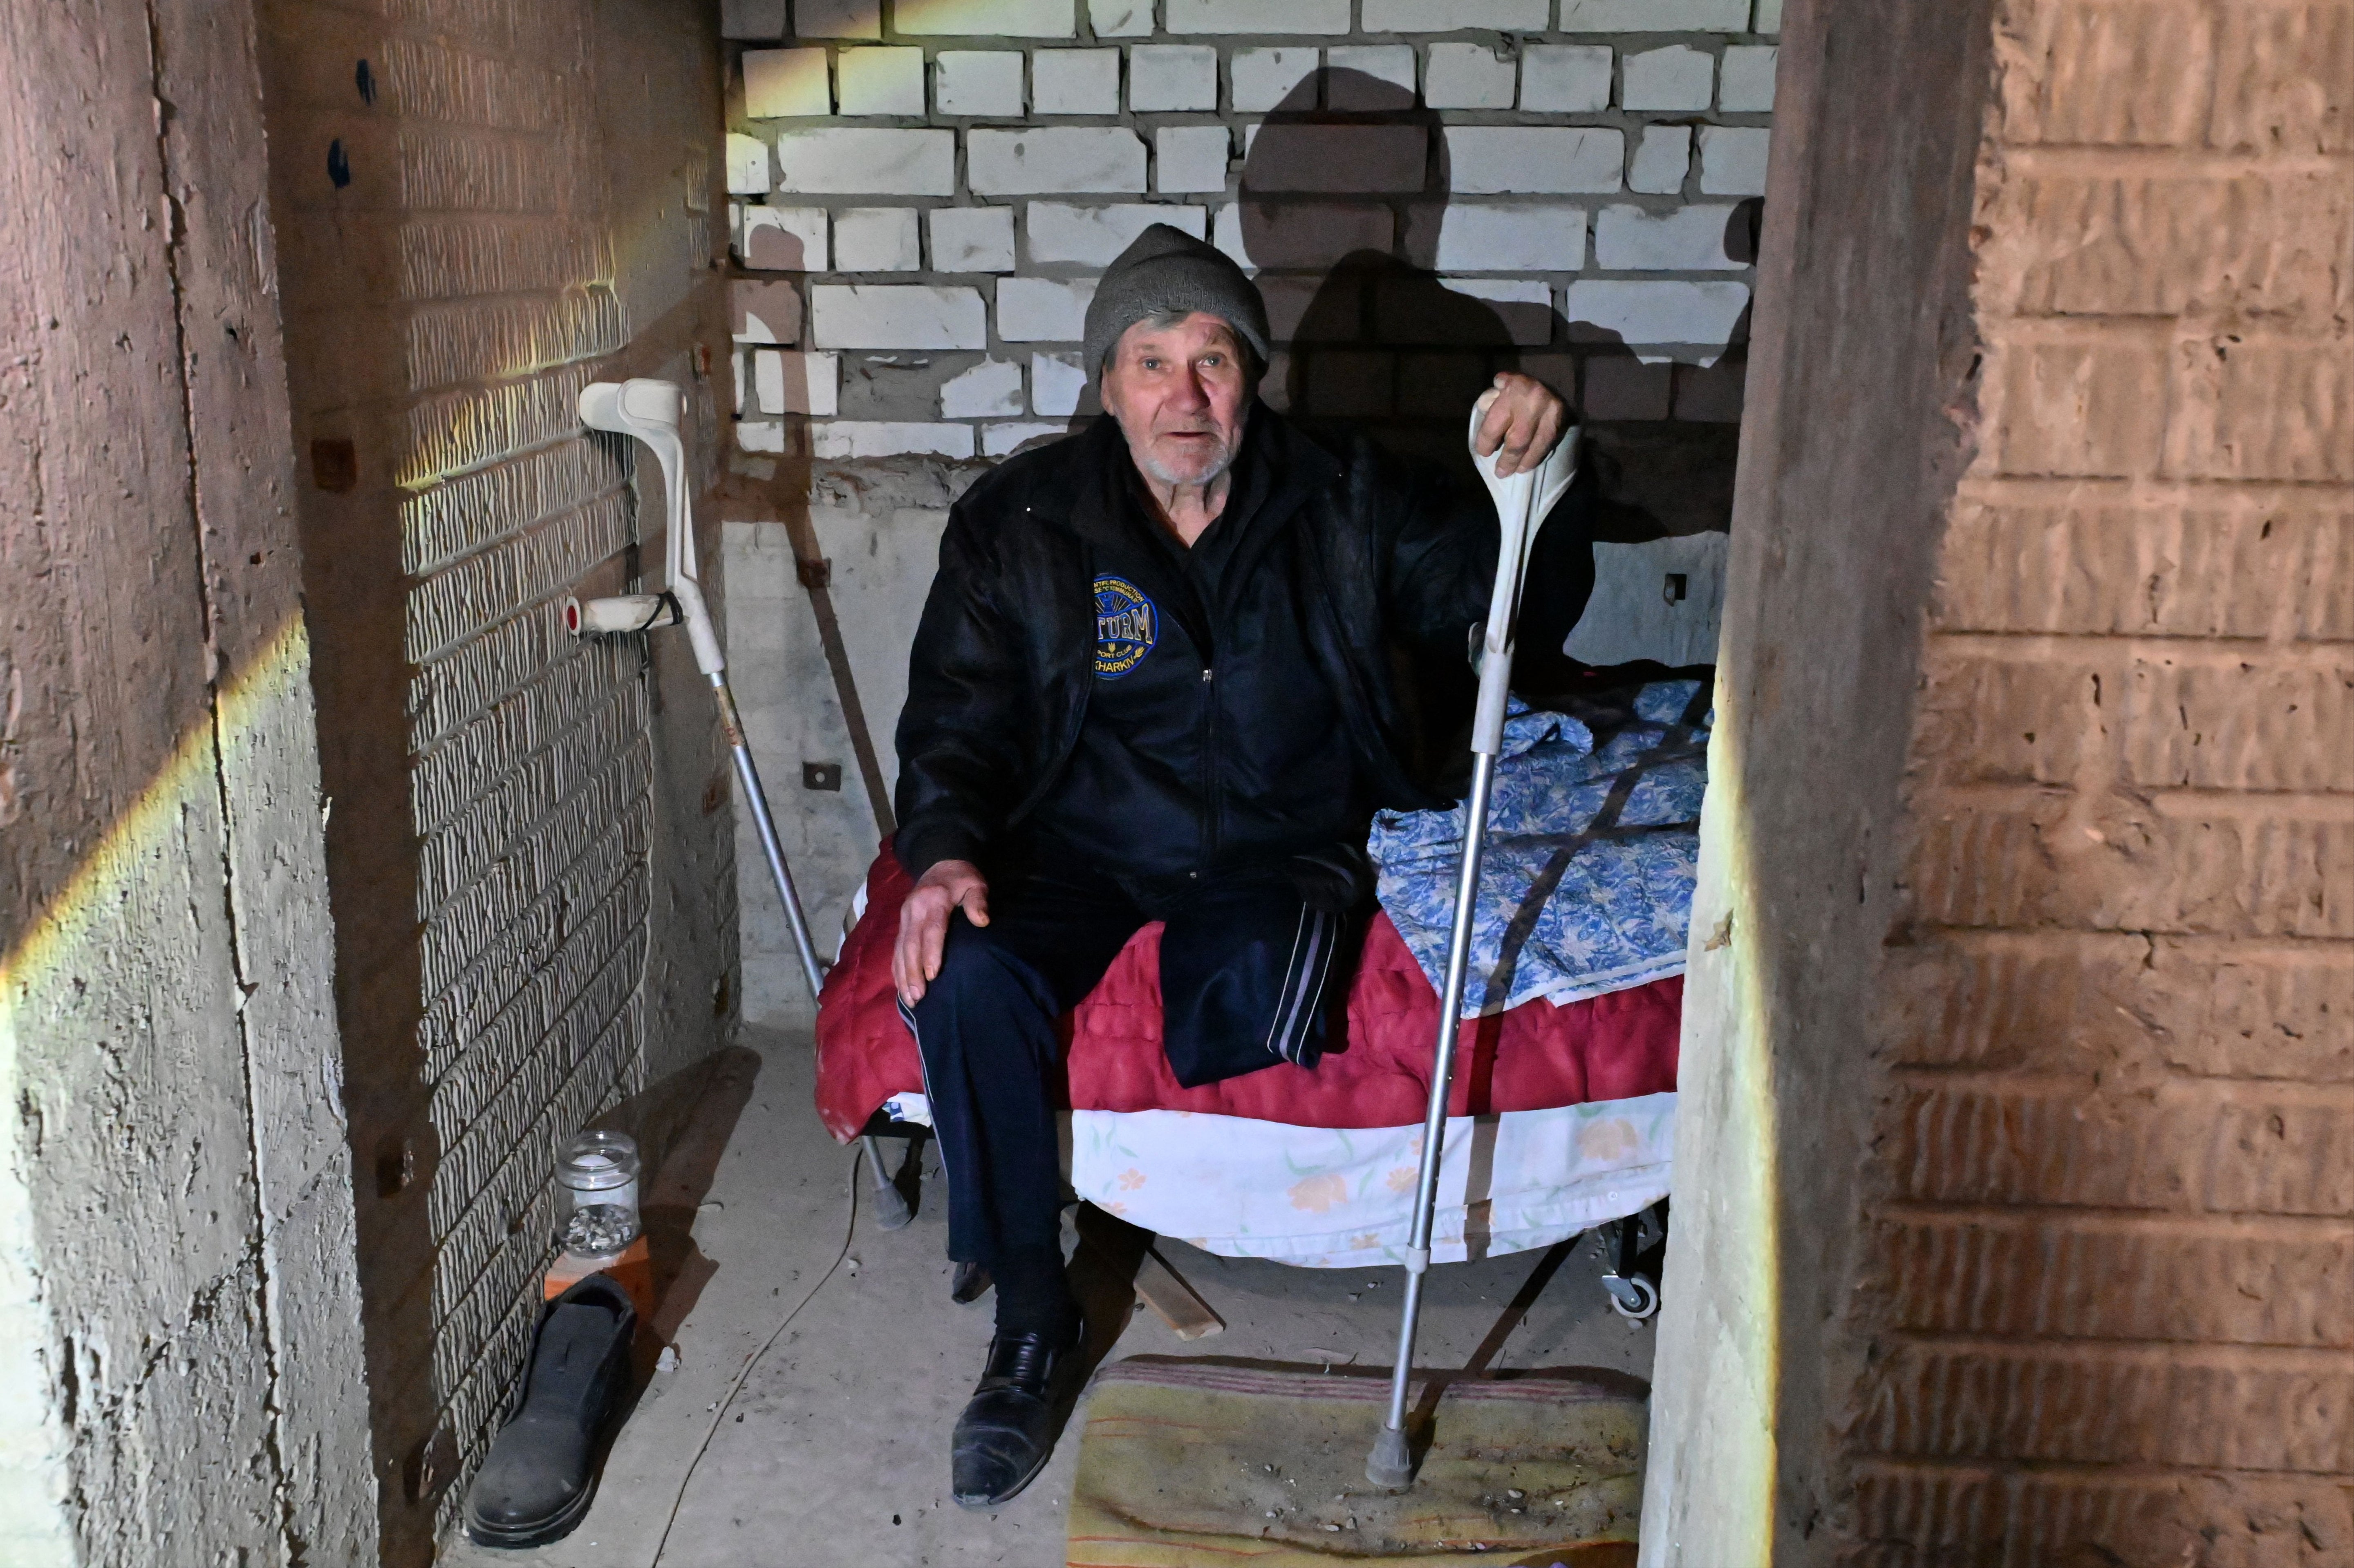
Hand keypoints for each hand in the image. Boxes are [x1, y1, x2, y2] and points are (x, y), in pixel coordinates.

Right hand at [894, 858, 988, 1006]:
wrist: (940, 861)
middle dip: (913, 972)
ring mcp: (905, 917)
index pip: (931, 930)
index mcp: (933, 901)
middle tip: (919, 996)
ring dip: (903, 975)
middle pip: (911, 944)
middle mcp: (914, 910)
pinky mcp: (901, 923)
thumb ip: (978, 901)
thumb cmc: (962, 878)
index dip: (931, 954)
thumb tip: (982, 920)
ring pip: (900, 949)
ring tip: (909, 998)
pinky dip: (897, 968)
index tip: (933, 976)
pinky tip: (901, 986)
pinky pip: (896, 948)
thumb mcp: (975, 884)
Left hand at [1472, 372, 1567, 477]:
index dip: (1485, 444)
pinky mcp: (1563, 419)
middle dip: (1507, 460)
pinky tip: (1529, 463)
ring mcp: (1550, 412)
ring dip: (1524, 462)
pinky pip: (1548, 443)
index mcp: (1512, 391)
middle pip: (1517, 441)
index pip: (1494, 426)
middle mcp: (1532, 402)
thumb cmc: (1520, 384)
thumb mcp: (1501, 385)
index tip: (1484, 452)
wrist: (1555, 372)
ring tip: (1516, 471)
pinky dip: (1538, 455)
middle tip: (1500, 472)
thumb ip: (1491, 403)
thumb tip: (1485, 425)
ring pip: (1535, 446)